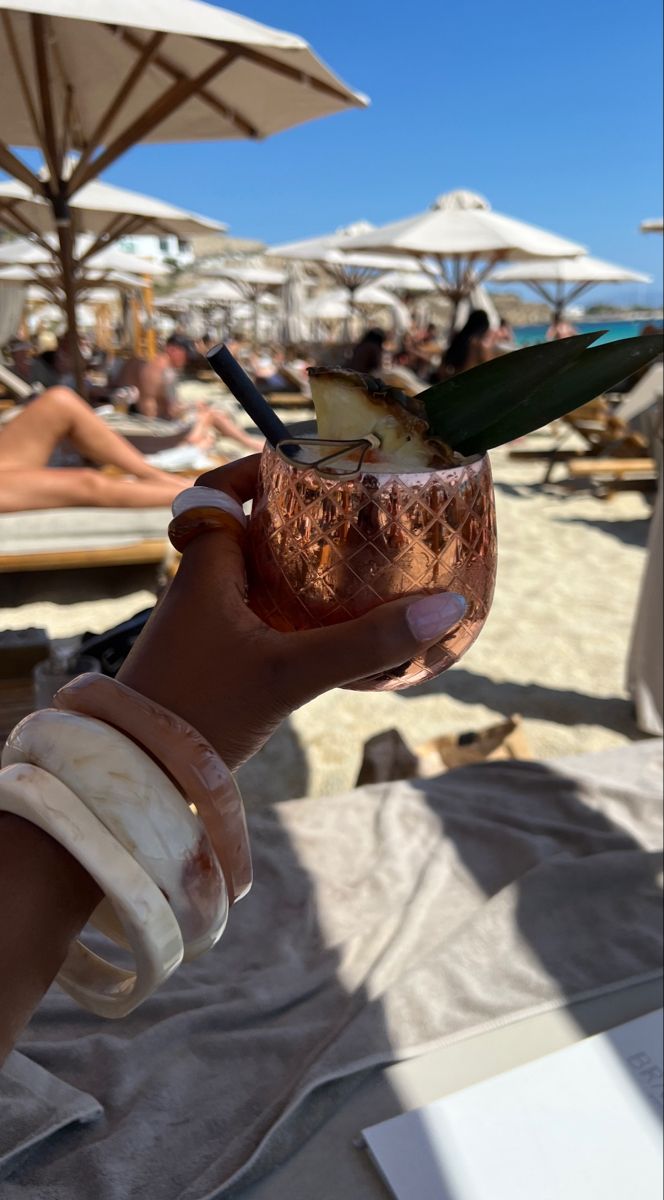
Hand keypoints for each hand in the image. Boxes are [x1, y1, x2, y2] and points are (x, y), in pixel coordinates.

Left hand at [119, 456, 465, 769]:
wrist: (140, 776)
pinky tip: (330, 628)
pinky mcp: (212, 659)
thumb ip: (365, 644)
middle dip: (293, 517)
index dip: (256, 468)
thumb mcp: (290, 674)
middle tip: (350, 514)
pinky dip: (290, 608)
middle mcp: (198, 587)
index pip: (217, 491)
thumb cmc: (198, 714)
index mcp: (203, 569)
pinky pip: (255, 613)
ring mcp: (203, 625)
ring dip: (294, 565)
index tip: (307, 465)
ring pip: (252, 574)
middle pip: (244, 528)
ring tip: (353, 564)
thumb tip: (445, 607)